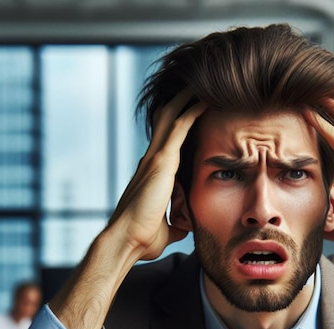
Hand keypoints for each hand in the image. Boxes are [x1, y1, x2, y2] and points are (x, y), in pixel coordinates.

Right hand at [108, 90, 205, 260]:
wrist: (127, 241)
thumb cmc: (143, 238)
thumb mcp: (170, 228)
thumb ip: (180, 219)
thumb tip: (189, 222)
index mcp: (153, 174)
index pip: (167, 141)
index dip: (178, 123)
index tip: (192, 111)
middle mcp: (151, 160)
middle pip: (167, 120)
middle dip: (181, 101)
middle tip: (197, 85)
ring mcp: (155, 158)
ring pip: (172, 116)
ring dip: (187, 98)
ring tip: (203, 82)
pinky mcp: (161, 162)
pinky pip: (180, 128)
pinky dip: (192, 112)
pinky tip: (205, 100)